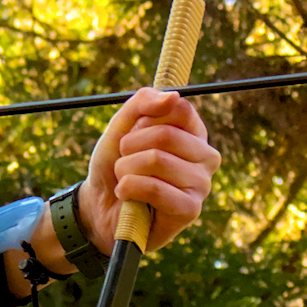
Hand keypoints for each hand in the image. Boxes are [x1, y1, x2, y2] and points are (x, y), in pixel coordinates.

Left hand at [76, 88, 219, 252]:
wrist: (99, 203)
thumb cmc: (116, 162)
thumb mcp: (121, 125)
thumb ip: (143, 103)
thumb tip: (173, 96)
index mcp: (195, 133)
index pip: (179, 109)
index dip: (144, 120)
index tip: (132, 132)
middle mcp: (206, 157)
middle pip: (166, 134)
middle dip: (129, 147)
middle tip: (124, 160)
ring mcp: (202, 184)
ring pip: (156, 160)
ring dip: (125, 169)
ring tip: (124, 179)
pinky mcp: (190, 210)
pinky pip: (154, 188)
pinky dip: (128, 188)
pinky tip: (127, 196)